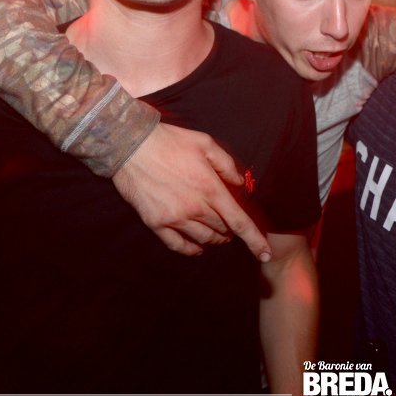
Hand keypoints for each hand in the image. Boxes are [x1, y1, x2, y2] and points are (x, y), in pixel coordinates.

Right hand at [112, 122, 271, 260]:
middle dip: (231, 230)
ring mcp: (174, 218)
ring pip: (203, 240)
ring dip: (214, 239)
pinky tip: (197, 247)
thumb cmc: (170, 141)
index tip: (265, 253)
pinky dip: (191, 249)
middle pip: (223, 231)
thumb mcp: (205, 143)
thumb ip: (227, 165)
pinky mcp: (156, 223)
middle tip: (230, 222)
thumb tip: (240, 183)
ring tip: (217, 233)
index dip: (254, 240)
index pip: (239, 222)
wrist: (130, 145)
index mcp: (210, 188)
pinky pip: (178, 246)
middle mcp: (194, 207)